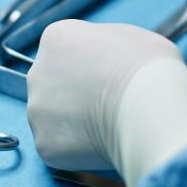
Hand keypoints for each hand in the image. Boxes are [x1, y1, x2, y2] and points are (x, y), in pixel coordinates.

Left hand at [27, 20, 186, 186]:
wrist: (149, 108)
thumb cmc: (147, 69)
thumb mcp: (130, 38)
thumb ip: (104, 47)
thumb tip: (105, 62)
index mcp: (56, 38)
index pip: (64, 51)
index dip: (90, 65)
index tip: (108, 76)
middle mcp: (37, 72)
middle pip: (54, 85)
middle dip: (75, 94)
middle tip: (107, 104)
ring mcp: (37, 110)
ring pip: (53, 118)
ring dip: (75, 123)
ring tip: (107, 124)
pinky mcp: (44, 143)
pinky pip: (60, 147)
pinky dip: (78, 149)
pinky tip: (101, 143)